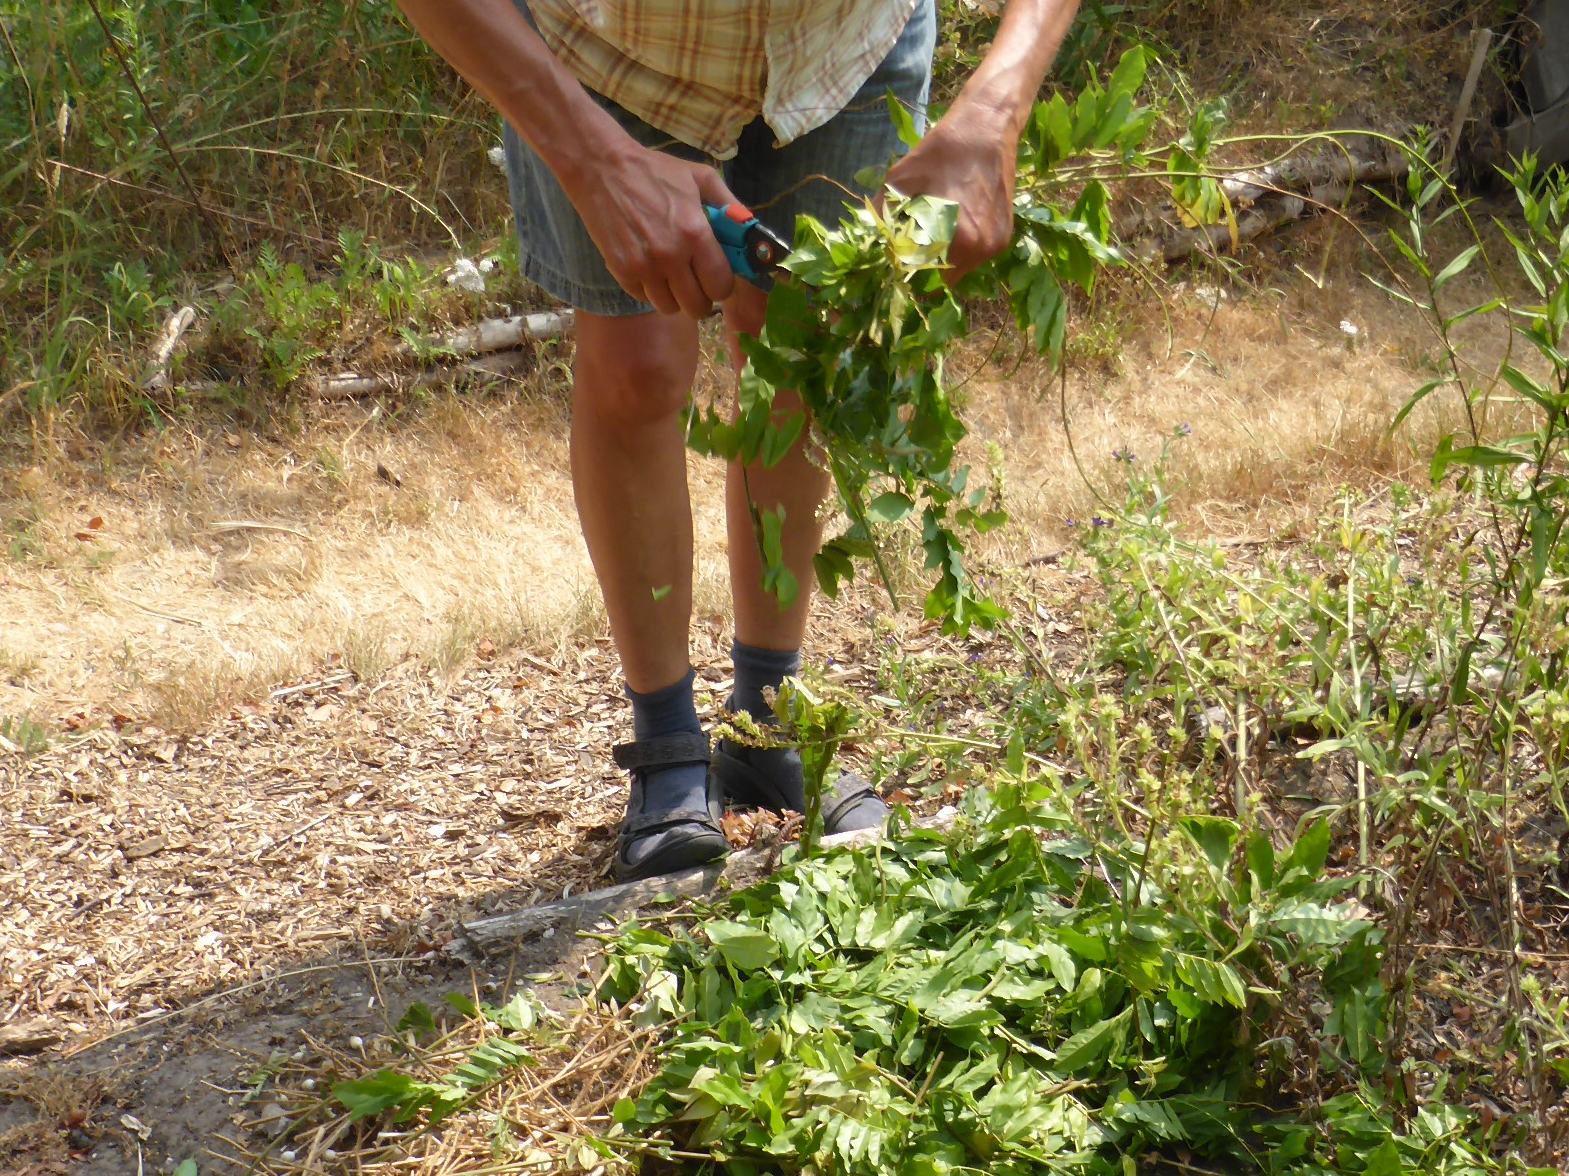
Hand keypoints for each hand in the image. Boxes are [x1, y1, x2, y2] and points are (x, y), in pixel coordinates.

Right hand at [564, 141, 737, 316]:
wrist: (602, 168)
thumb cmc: (655, 171)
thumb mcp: (700, 177)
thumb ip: (729, 205)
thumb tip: (751, 230)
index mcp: (695, 234)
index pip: (720, 286)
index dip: (721, 286)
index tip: (716, 277)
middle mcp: (671, 256)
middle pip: (697, 306)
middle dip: (701, 297)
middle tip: (696, 282)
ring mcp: (644, 268)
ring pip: (670, 307)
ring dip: (675, 297)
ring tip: (672, 275)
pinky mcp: (621, 271)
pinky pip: (644, 298)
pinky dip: (650, 290)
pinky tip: (649, 268)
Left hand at [884, 102, 1018, 280]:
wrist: (987, 129)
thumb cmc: (942, 151)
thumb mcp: (901, 179)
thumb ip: (884, 215)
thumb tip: (873, 243)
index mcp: (957, 237)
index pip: (922, 277)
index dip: (904, 272)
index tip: (893, 260)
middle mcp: (980, 249)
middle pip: (941, 280)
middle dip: (922, 269)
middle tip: (909, 247)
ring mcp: (994, 245)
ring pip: (958, 271)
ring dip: (941, 261)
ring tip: (930, 233)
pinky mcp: (1003, 238)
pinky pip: (973, 258)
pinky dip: (959, 249)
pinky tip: (951, 225)